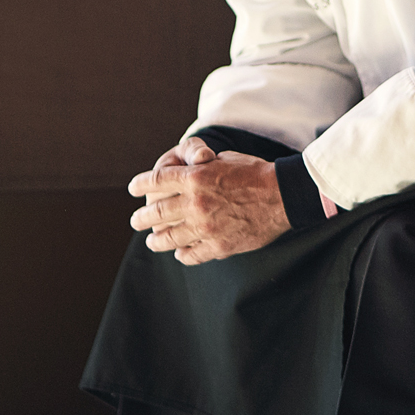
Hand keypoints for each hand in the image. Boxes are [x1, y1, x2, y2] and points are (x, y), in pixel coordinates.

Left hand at [129, 137, 289, 265]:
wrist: (282, 196)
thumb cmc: (255, 173)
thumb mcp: (223, 161)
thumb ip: (200, 170)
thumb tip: (183, 178)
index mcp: (195, 177)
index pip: (156, 181)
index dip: (140, 184)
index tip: (132, 188)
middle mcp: (195, 202)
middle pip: (156, 212)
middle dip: (142, 218)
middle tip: (135, 221)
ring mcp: (205, 227)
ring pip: (170, 238)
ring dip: (157, 240)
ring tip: (152, 242)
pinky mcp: (217, 246)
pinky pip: (191, 254)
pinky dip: (182, 254)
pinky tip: (179, 253)